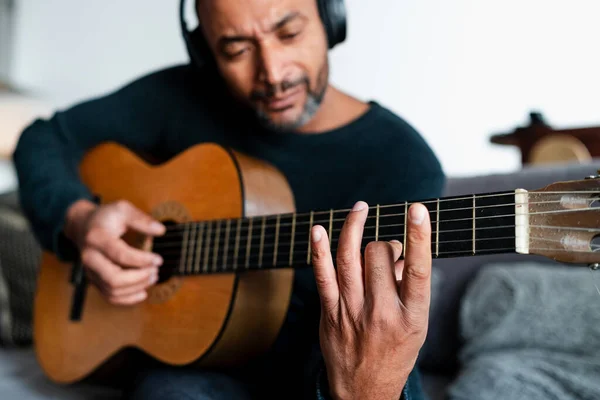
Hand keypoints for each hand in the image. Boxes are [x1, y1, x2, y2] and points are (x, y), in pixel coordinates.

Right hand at [65, 199, 165, 304]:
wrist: (83, 226)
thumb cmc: (105, 217)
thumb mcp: (122, 209)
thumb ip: (141, 219)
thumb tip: (161, 230)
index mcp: (97, 238)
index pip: (120, 255)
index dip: (141, 260)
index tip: (158, 259)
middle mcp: (90, 258)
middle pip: (113, 279)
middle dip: (139, 278)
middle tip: (155, 271)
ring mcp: (90, 272)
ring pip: (112, 291)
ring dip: (136, 288)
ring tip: (153, 278)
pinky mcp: (94, 280)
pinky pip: (110, 297)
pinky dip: (127, 299)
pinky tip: (143, 292)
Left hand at [310, 201, 431, 399]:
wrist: (364, 390)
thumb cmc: (395, 350)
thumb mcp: (416, 325)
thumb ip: (408, 287)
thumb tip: (398, 250)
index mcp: (411, 316)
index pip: (417, 269)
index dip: (419, 236)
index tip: (418, 209)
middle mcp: (382, 313)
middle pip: (378, 256)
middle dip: (384, 243)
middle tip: (386, 250)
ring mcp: (352, 312)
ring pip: (349, 258)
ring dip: (353, 227)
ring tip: (360, 209)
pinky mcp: (330, 314)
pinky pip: (322, 276)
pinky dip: (319, 250)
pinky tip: (318, 230)